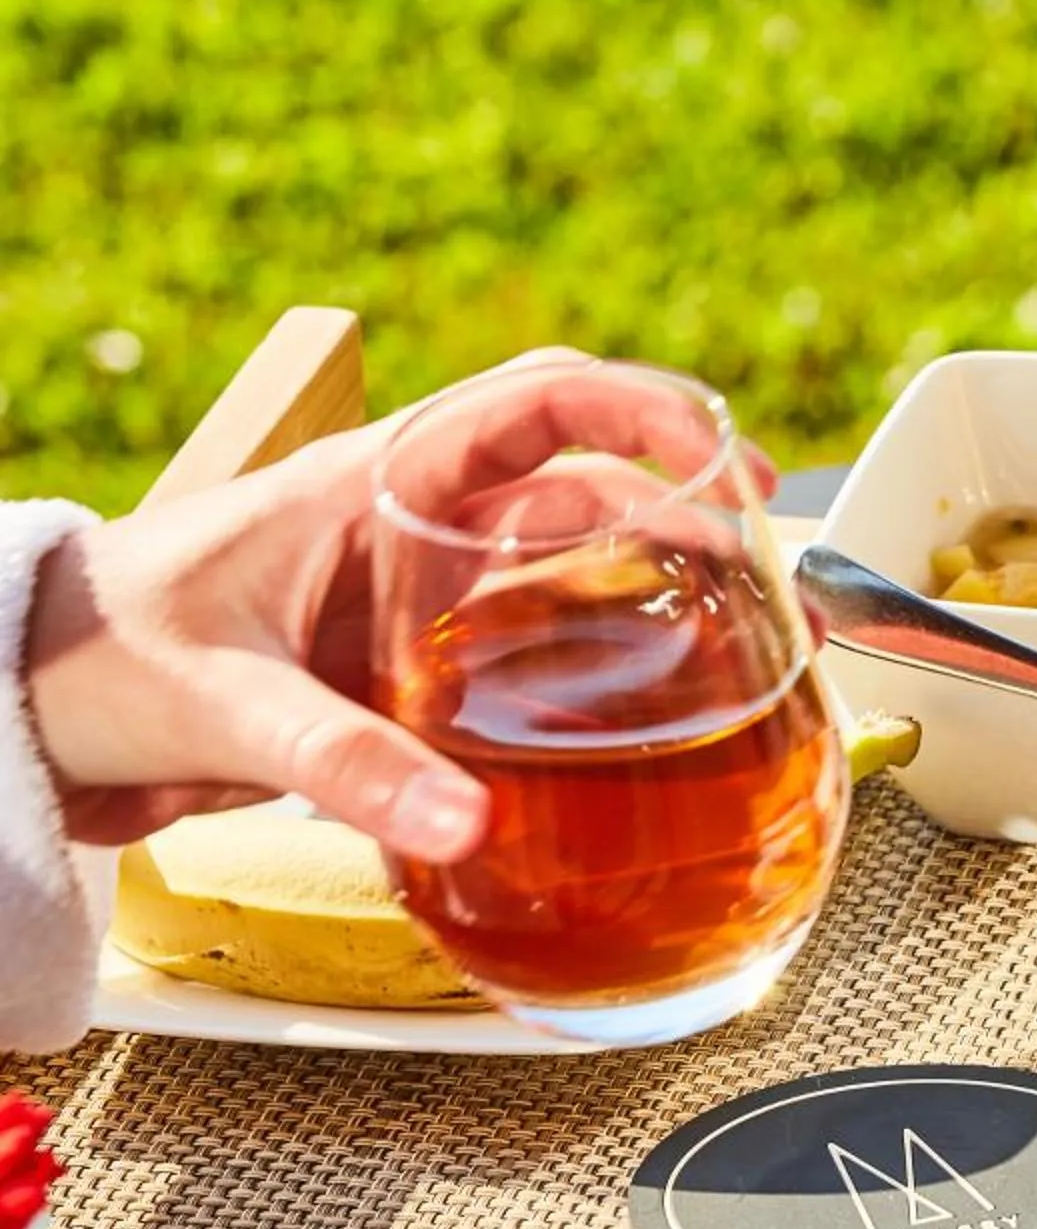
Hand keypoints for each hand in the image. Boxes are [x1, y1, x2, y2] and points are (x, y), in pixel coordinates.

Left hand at [23, 352, 776, 858]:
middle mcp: (414, 527)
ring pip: (572, 572)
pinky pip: (533, 653)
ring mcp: (419, 596)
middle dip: (689, 508)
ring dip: (657, 593)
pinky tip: (651, 717)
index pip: (539, 400)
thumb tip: (469, 828)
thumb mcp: (225, 704)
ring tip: (743, 640)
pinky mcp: (413, 668)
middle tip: (770, 565)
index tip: (725, 459)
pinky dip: (601, 672)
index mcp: (376, 481)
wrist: (30, 705)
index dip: (647, 411)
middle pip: (586, 490)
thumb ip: (346, 763)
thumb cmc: (99, 656)